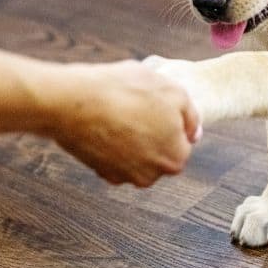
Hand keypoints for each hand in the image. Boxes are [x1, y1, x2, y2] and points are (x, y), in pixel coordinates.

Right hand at [43, 60, 200, 186]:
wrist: (73, 102)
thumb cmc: (126, 92)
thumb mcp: (173, 90)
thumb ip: (190, 115)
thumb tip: (194, 133)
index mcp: (175, 158)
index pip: (182, 141)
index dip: (171, 118)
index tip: (155, 104)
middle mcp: (151, 176)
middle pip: (159, 150)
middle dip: (152, 130)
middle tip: (137, 106)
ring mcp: (122, 176)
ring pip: (136, 153)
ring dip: (132, 136)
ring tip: (120, 110)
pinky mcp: (99, 171)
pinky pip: (113, 155)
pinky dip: (111, 141)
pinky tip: (104, 120)